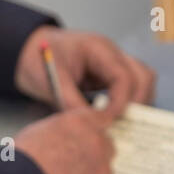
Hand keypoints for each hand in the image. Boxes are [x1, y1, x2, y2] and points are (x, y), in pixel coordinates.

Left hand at [15, 26, 155, 115]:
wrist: (30, 51)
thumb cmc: (38, 58)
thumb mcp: (52, 80)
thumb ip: (71, 101)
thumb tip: (89, 125)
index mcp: (98, 49)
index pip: (124, 76)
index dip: (121, 102)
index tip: (110, 121)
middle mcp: (112, 54)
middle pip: (143, 76)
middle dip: (137, 103)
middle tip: (122, 124)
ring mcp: (114, 64)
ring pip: (143, 81)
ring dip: (137, 103)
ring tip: (122, 122)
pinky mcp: (110, 76)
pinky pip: (131, 88)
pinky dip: (129, 103)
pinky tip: (116, 117)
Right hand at [15, 105, 116, 173]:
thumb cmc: (22, 164)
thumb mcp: (36, 133)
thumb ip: (59, 132)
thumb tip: (61, 137)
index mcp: (81, 123)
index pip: (100, 118)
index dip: (94, 127)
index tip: (92, 133)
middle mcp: (96, 143)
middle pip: (105, 144)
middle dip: (93, 151)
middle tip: (74, 161)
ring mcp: (101, 171)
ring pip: (103, 171)